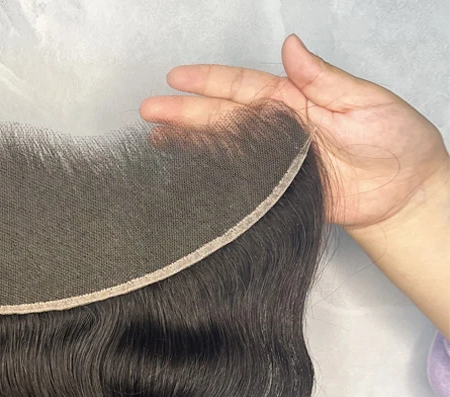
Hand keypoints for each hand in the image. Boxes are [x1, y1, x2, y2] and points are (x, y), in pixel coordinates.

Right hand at [139, 34, 449, 232]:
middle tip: (147, 111)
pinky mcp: (274, 197)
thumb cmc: (393, 140)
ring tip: (154, 142)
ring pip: (222, 151)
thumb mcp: (362, 100)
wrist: (403, 192)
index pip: (241, 88)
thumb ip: (323, 79)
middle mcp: (276, 131)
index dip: (208, 82)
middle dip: (183, 114)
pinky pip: (236, 187)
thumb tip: (291, 46)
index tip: (175, 78)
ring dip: (189, 145)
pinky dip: (210, 182)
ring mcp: (272, 165)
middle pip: (221, 119)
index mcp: (294, 102)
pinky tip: (187, 177)